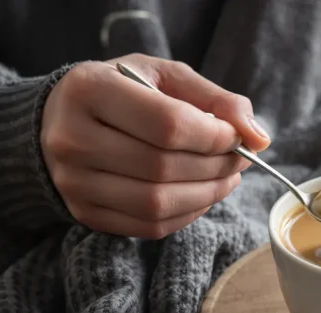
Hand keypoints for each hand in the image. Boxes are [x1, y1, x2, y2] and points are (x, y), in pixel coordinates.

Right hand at [41, 54, 270, 238]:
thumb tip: (259, 138)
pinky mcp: (84, 213)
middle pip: (164, 168)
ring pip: (157, 203)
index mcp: (89, 90)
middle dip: (215, 167)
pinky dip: (187, 214)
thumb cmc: (123, 91)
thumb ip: (216, 99)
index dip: (214, 136)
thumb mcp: (165, 77)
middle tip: (237, 159)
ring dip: (207, 195)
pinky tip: (200, 194)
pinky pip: (149, 226)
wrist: (61, 120)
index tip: (235, 136)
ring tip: (225, 178)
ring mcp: (73, 182)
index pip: (167, 125)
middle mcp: (71, 139)